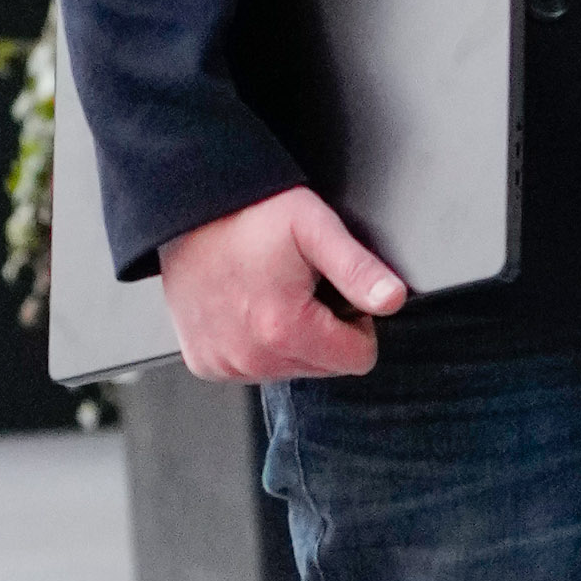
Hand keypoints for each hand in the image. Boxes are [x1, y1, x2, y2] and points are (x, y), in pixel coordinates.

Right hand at [159, 186, 406, 382]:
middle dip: (323, 330)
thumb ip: (359, 269)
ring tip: (270, 291)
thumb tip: (392, 300)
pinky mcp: (205, 363)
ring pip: (290, 369)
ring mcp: (225, 363)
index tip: (334, 290)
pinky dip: (256, 343)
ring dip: (290, 337)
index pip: (359, 358)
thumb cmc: (250, 214)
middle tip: (299, 286)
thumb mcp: (316, 229)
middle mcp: (251, 357)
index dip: (357, 322)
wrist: (188, 211)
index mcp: (284, 330)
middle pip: (325, 367)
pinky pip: (253, 368)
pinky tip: (246, 305)